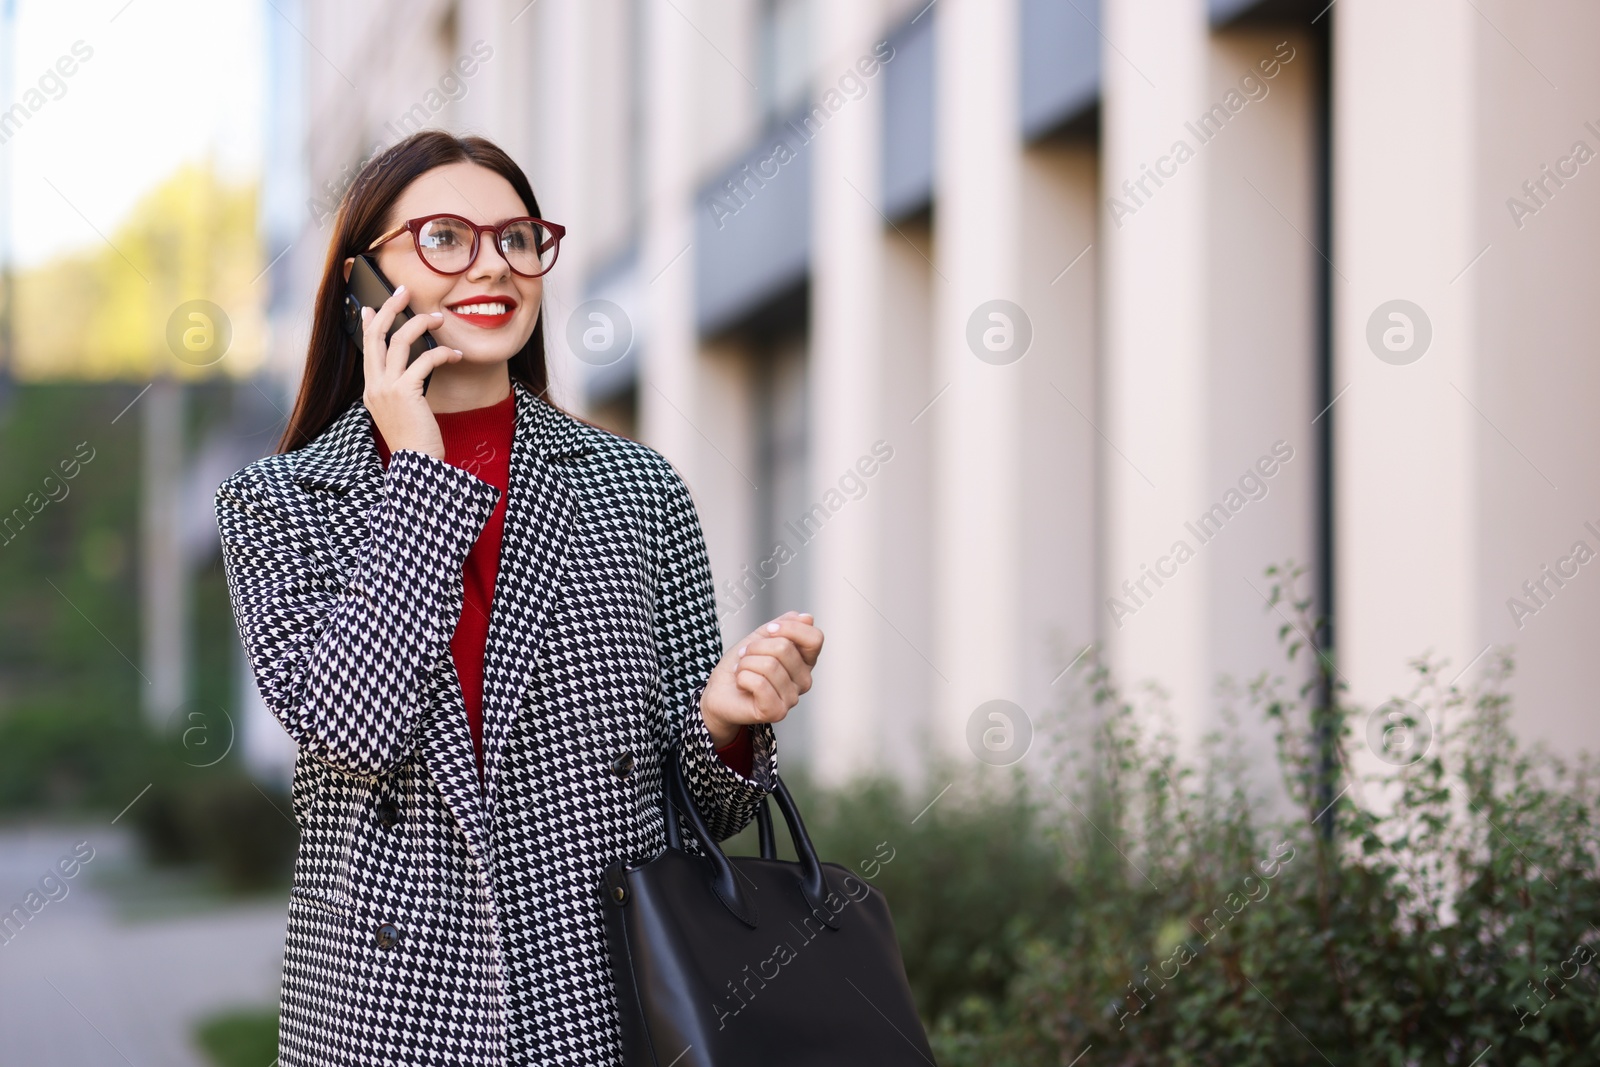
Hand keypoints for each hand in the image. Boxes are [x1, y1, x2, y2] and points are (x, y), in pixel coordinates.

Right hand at [360, 284, 462, 459]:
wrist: (417, 466)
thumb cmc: (416, 442)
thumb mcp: (402, 412)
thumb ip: (401, 390)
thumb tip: (410, 371)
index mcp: (371, 390)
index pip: (367, 348)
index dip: (370, 324)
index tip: (372, 307)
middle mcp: (374, 386)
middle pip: (376, 335)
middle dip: (389, 309)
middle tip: (403, 292)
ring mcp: (387, 388)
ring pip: (399, 340)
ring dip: (421, 323)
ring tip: (439, 318)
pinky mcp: (406, 392)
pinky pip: (424, 359)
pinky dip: (442, 352)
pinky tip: (455, 355)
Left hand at [699, 611, 823, 746]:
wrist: (719, 691)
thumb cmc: (740, 666)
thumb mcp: (761, 637)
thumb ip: (784, 625)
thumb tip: (807, 618)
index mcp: (804, 661)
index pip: (814, 639)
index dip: (790, 628)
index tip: (769, 630)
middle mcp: (803, 681)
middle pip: (785, 648)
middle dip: (756, 647)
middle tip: (746, 656)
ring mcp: (792, 698)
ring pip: (769, 665)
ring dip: (746, 663)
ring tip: (742, 671)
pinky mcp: (776, 712)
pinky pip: (759, 684)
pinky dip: (742, 678)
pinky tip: (741, 684)